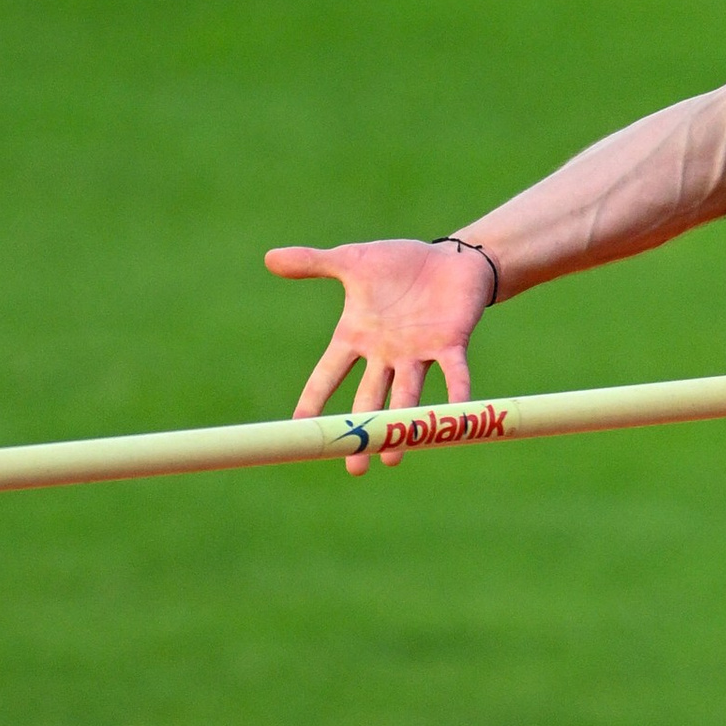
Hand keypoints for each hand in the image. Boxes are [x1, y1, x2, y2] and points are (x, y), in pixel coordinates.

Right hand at [263, 235, 493, 469]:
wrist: (450, 259)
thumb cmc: (399, 264)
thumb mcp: (352, 261)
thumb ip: (313, 263)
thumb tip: (269, 258)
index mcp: (358, 336)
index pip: (329, 374)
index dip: (314, 399)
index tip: (299, 429)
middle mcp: (386, 354)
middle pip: (368, 399)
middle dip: (361, 431)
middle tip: (354, 466)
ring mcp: (418, 352)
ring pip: (406, 394)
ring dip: (399, 425)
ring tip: (392, 457)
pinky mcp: (452, 344)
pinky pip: (455, 373)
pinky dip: (456, 392)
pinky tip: (456, 413)